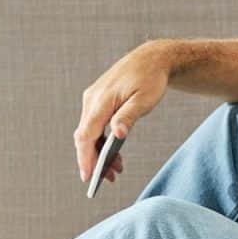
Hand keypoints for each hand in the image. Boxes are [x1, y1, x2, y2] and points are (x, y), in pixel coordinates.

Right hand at [74, 41, 171, 182]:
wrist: (152, 58)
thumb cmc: (151, 78)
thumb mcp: (144, 99)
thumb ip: (128, 117)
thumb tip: (117, 136)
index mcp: (101, 100)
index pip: (87, 134)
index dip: (85, 157)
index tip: (88, 178)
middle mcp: (92, 99)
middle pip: (85, 136)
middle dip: (93, 160)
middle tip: (109, 179)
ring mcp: (93, 99)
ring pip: (89, 132)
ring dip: (99, 152)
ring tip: (116, 170)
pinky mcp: (97, 100)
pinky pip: (94, 125)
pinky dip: (102, 141)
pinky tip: (115, 154)